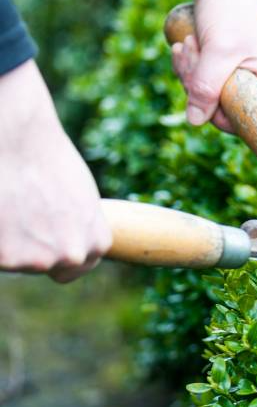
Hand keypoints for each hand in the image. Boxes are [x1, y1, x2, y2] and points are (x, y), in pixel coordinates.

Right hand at [0, 60, 111, 282]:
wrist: (19, 139)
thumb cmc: (49, 161)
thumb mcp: (81, 199)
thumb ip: (79, 227)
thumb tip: (70, 239)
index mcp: (96, 243)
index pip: (77, 266)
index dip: (57, 253)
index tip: (45, 241)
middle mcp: (72, 255)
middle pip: (43, 265)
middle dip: (30, 247)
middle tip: (22, 213)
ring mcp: (38, 260)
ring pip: (15, 261)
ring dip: (8, 241)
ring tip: (10, 204)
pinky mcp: (6, 257)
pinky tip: (0, 211)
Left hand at [171, 0, 256, 131]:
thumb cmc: (232, 10)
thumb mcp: (220, 50)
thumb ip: (207, 86)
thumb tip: (195, 120)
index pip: (243, 119)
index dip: (215, 109)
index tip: (200, 82)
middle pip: (221, 107)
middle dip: (198, 82)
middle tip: (191, 51)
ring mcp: (242, 76)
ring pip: (207, 94)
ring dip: (190, 70)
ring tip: (189, 43)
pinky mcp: (225, 66)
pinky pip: (203, 80)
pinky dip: (190, 65)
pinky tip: (185, 44)